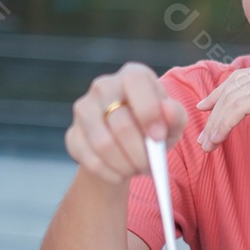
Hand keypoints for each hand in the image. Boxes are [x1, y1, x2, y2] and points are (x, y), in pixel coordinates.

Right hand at [65, 63, 186, 182]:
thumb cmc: (154, 127)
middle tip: (151, 166)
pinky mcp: (73, 134)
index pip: (136, 82)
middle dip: (140, 152)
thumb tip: (168, 110)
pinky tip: (121, 174)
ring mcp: (84, 109)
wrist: (127, 144)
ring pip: (104, 145)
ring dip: (126, 165)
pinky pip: (91, 160)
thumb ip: (175, 115)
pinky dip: (111, 174)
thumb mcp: (172, 123)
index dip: (148, 112)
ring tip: (137, 169)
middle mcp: (104, 86)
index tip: (158, 137)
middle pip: (121, 123)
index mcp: (133, 75)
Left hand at [196, 59, 249, 150]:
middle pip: (233, 86)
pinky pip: (238, 107)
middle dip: (214, 108)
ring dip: (216, 123)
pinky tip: (217, 139)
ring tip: (207, 144)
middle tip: (202, 132)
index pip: (244, 77)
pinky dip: (223, 124)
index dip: (223, 92)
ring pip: (232, 98)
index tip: (209, 108)